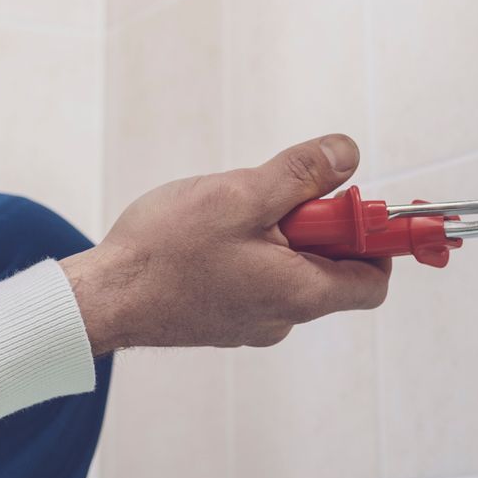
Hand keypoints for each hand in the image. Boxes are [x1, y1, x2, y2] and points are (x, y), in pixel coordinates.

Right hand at [61, 135, 390, 354]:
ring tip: (225, 212)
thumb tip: (348, 155)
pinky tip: (207, 232)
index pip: (374, 278)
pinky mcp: (224, 317)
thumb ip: (302, 175)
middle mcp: (283, 318)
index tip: (350, 201)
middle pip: (329, 265)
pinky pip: (256, 277)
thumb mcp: (242, 194)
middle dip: (310, 221)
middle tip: (269, 193)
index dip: (375, 238)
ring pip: (288, 266)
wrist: (102, 297)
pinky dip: (245, 248)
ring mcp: (251, 322)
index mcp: (300, 294)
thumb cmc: (166, 251)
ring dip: (271, 231)